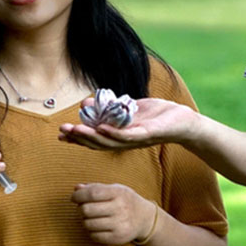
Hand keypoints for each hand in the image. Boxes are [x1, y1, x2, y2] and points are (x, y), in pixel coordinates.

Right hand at [59, 97, 193, 150]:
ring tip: (75, 130)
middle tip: (62, 131)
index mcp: (119, 136)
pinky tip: (101, 127)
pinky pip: (127, 137)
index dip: (77, 137)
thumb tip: (85, 103)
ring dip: (91, 136)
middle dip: (79, 137)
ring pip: (109, 141)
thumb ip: (108, 108)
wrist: (184, 122)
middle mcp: (125, 141)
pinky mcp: (147, 135)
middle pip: (98, 142)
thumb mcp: (128, 109)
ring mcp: (135, 140)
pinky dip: (113, 133)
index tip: (61, 134)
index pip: (95, 138)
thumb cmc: (157, 116)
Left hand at [71, 183, 156, 244]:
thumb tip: (76, 189)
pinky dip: (91, 231)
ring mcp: (120, 224)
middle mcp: (120, 208)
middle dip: (80, 209)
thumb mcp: (113, 189)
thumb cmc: (123, 200)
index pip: (92, 193)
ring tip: (90, 217)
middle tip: (83, 208)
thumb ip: (94, 187)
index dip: (78, 196)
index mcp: (118, 192)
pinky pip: (94, 236)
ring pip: (88, 224)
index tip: (74, 198)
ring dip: (84, 220)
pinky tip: (97, 226)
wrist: (144, 218)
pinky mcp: (118, 238)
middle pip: (87, 210)